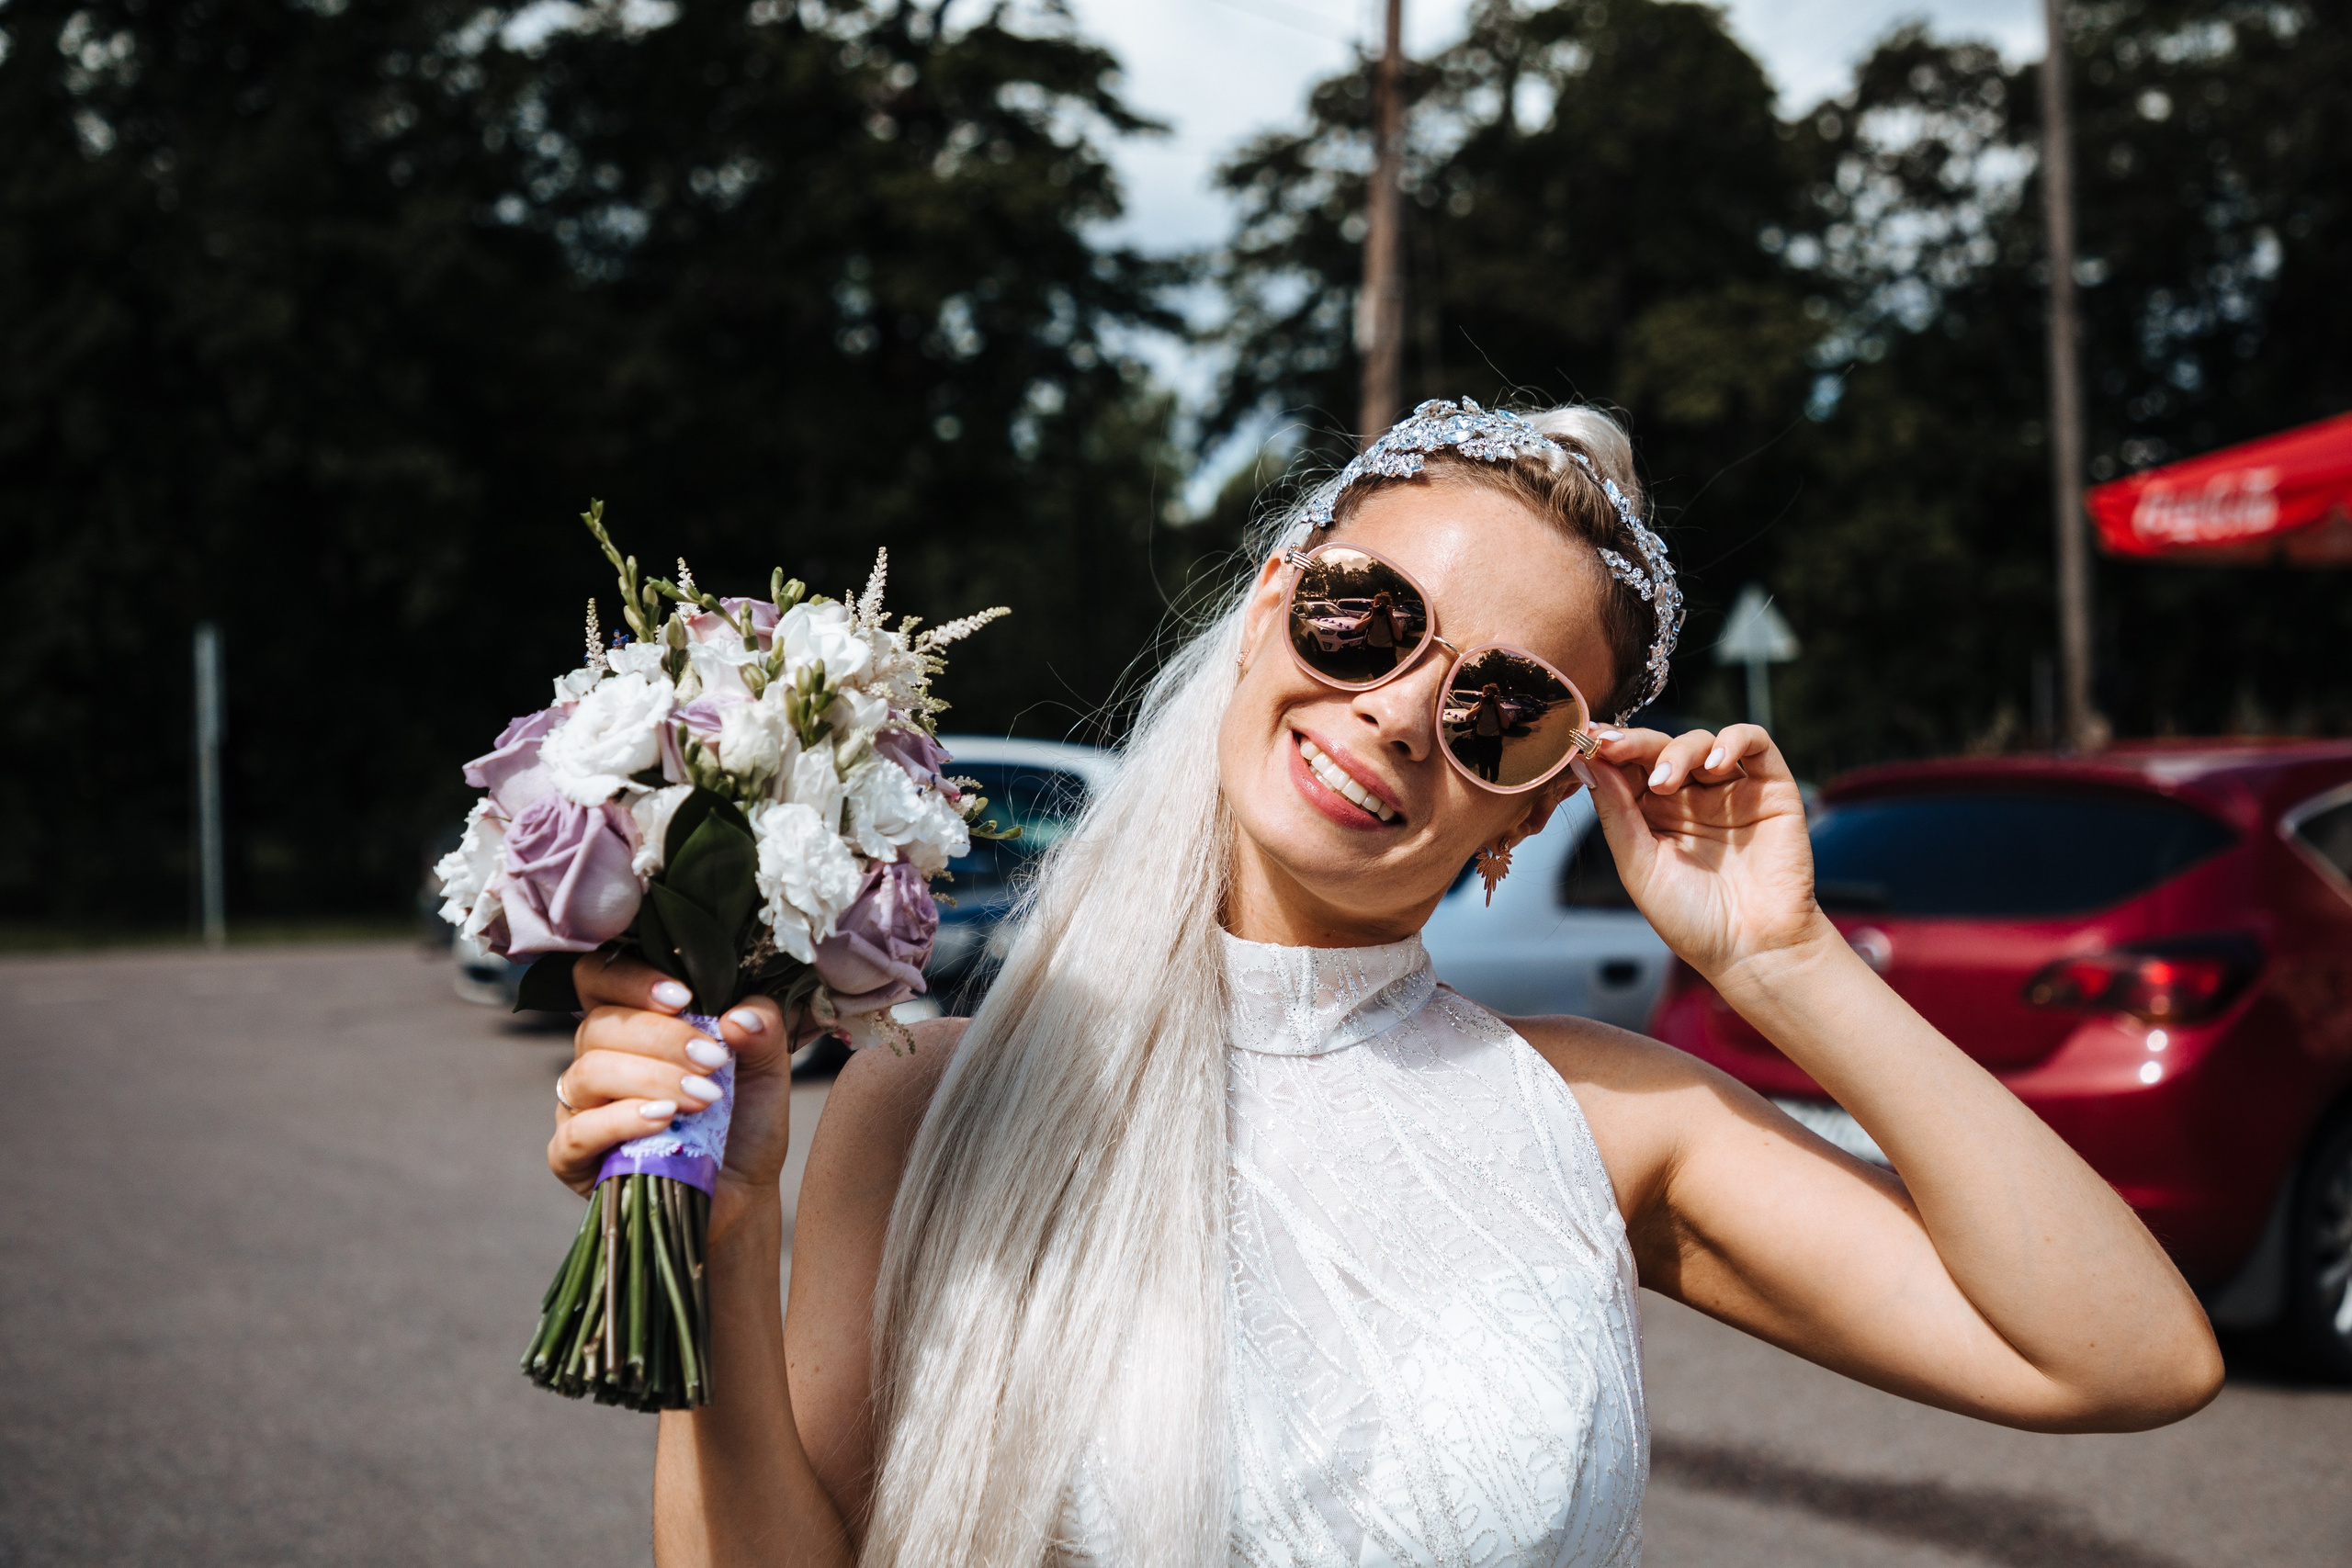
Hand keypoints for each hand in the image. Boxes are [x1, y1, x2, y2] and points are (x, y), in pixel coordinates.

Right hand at [550, 951, 818, 1235]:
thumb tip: (739, 1016)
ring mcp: (578, 1107)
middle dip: (662, 1038)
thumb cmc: (743, 1121)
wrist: (742, 1192)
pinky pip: (578, 1130)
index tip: (683, 996)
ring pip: (589, 1072)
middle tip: (713, 1061)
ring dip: (652, 1079)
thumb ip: (763, 1029)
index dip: (631, 977)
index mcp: (632, 1024)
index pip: (599, 977)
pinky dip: (622, 1121)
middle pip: (600, 1024)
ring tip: (703, 1099)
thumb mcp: (767, 1068)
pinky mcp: (571, 1157)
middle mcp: (596, 1059)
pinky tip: (663, 1121)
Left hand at [1579, 723, 1828, 981]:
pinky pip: (1755, 743)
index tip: (1586, 741)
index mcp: (1653, 815)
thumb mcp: (1639, 866)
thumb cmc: (1692, 919)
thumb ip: (1616, 812)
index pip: (1628, 767)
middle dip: (1634, 743)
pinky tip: (1714, 764)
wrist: (1753, 950)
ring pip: (1701, 742)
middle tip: (1613, 747)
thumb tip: (1588, 762)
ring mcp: (1731, 791)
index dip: (1608, 751)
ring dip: (1678, 752)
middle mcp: (1691, 798)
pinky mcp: (1771, 788)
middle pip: (1660, 748)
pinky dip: (1733, 740)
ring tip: (1665, 783)